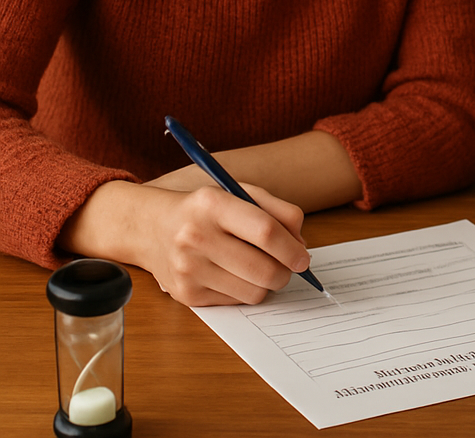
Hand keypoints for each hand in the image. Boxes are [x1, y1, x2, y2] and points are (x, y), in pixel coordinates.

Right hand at [60, 180, 310, 306]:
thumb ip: (277, 211)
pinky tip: (237, 274)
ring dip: (269, 284)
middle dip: (286, 272)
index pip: (265, 232)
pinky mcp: (186, 295)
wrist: (150, 228)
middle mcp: (196, 237)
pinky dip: (246, 291)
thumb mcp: (240, 193)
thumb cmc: (205, 209)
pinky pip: (235, 302)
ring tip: (264, 268)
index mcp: (213, 204)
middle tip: (290, 266)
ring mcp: (188, 269)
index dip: (292, 248)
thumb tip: (301, 245)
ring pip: (253, 291)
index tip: (304, 257)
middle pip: (262, 268)